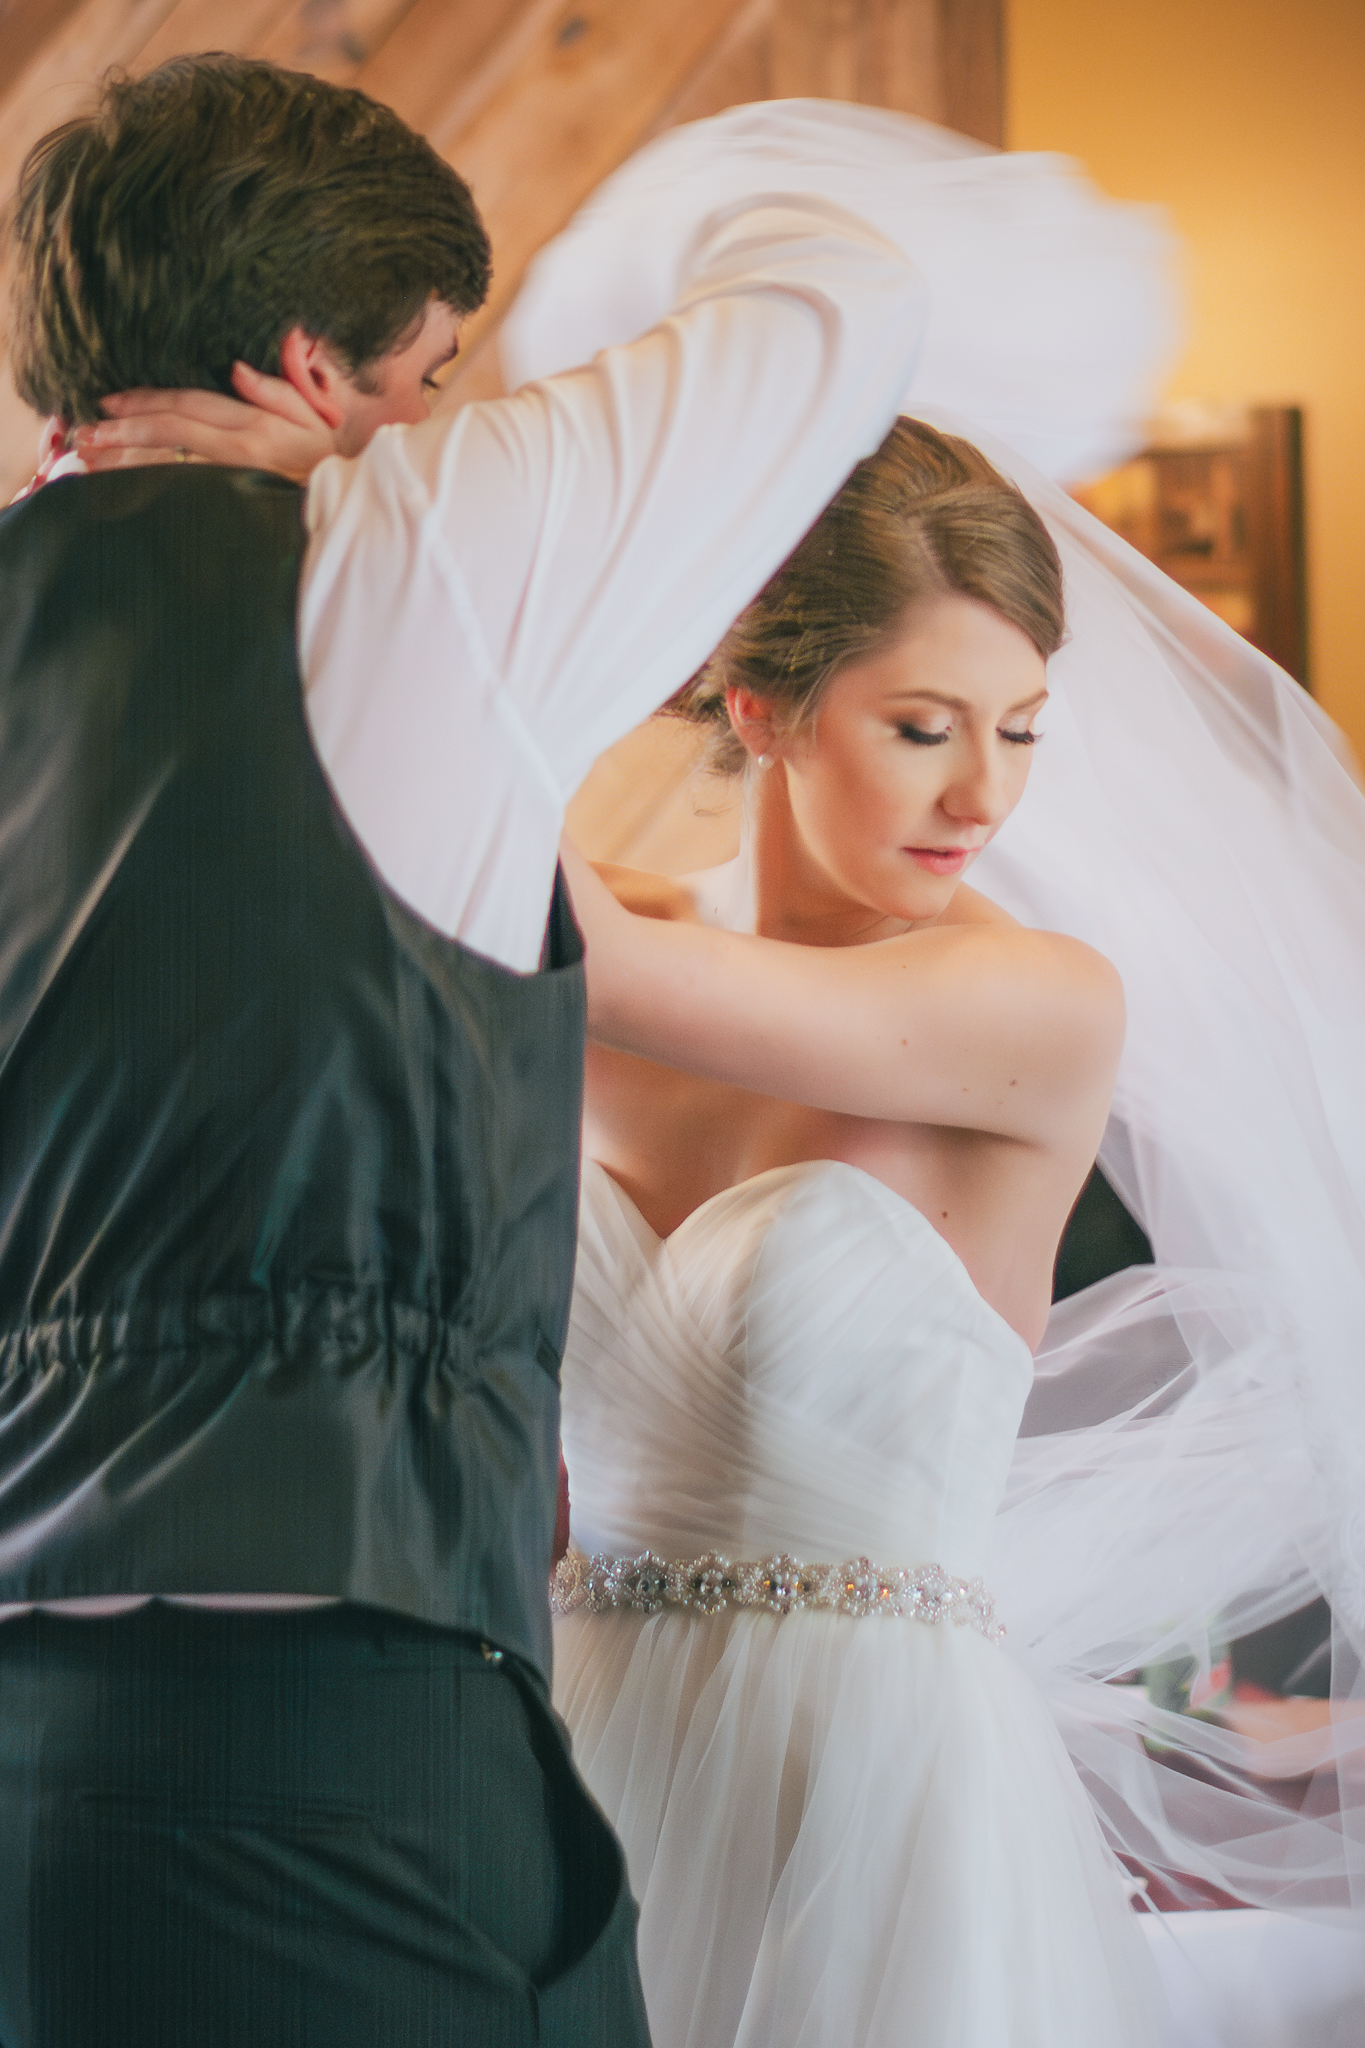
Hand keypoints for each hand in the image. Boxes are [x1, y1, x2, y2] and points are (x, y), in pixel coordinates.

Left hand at [71, 362, 337, 482]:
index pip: (188, 405)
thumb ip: (275, 390)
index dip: (145, 401)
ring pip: (171, 464)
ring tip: (93, 459)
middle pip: (171, 431)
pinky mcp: (234, 500)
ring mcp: (234, 478)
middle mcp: (238, 448)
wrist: (349, 508)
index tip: (109, 403)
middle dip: (124, 431)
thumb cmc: (330, 459)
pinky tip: (126, 486)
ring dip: (128, 461)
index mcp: (253, 423)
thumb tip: (235, 369)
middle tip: (86, 433)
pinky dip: (152, 486)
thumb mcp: (312, 415)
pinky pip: (185, 491)